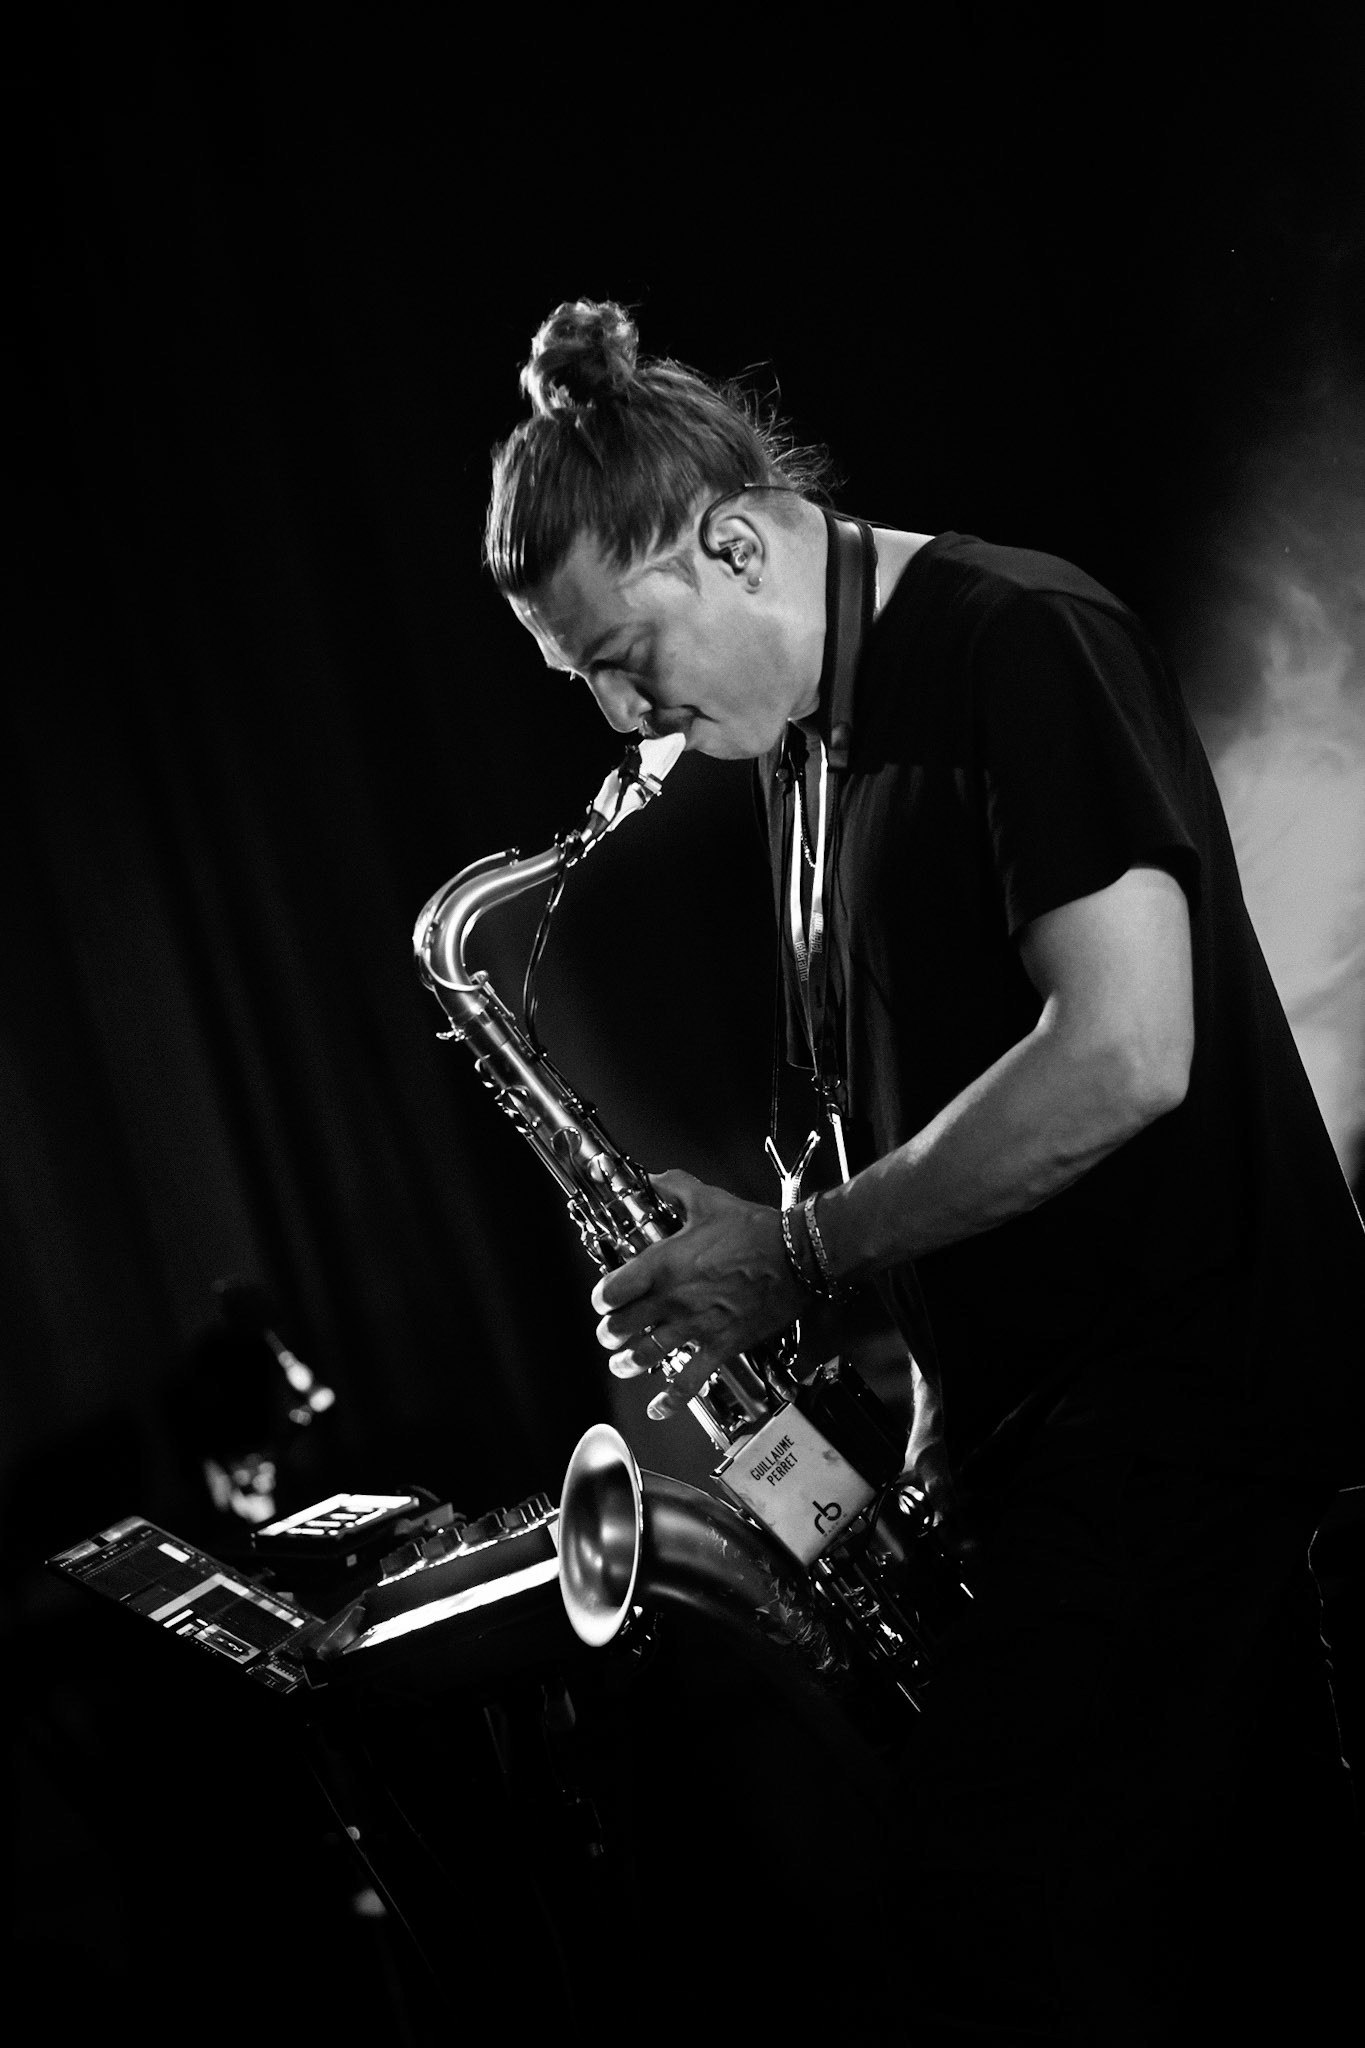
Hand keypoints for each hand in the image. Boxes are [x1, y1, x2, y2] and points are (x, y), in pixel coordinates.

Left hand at [590, 1170, 806, 1419]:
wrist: (799, 1256)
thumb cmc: (756, 1230)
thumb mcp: (709, 1200)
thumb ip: (674, 1188)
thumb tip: (652, 1178)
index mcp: (664, 1263)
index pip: (612, 1290)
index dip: (601, 1298)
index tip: (603, 1298)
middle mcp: (673, 1299)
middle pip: (620, 1328)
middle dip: (609, 1332)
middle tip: (611, 1331)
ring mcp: (695, 1326)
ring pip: (645, 1356)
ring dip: (627, 1362)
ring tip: (622, 1362)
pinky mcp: (721, 1346)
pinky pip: (689, 1381)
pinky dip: (669, 1400)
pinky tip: (658, 1407)